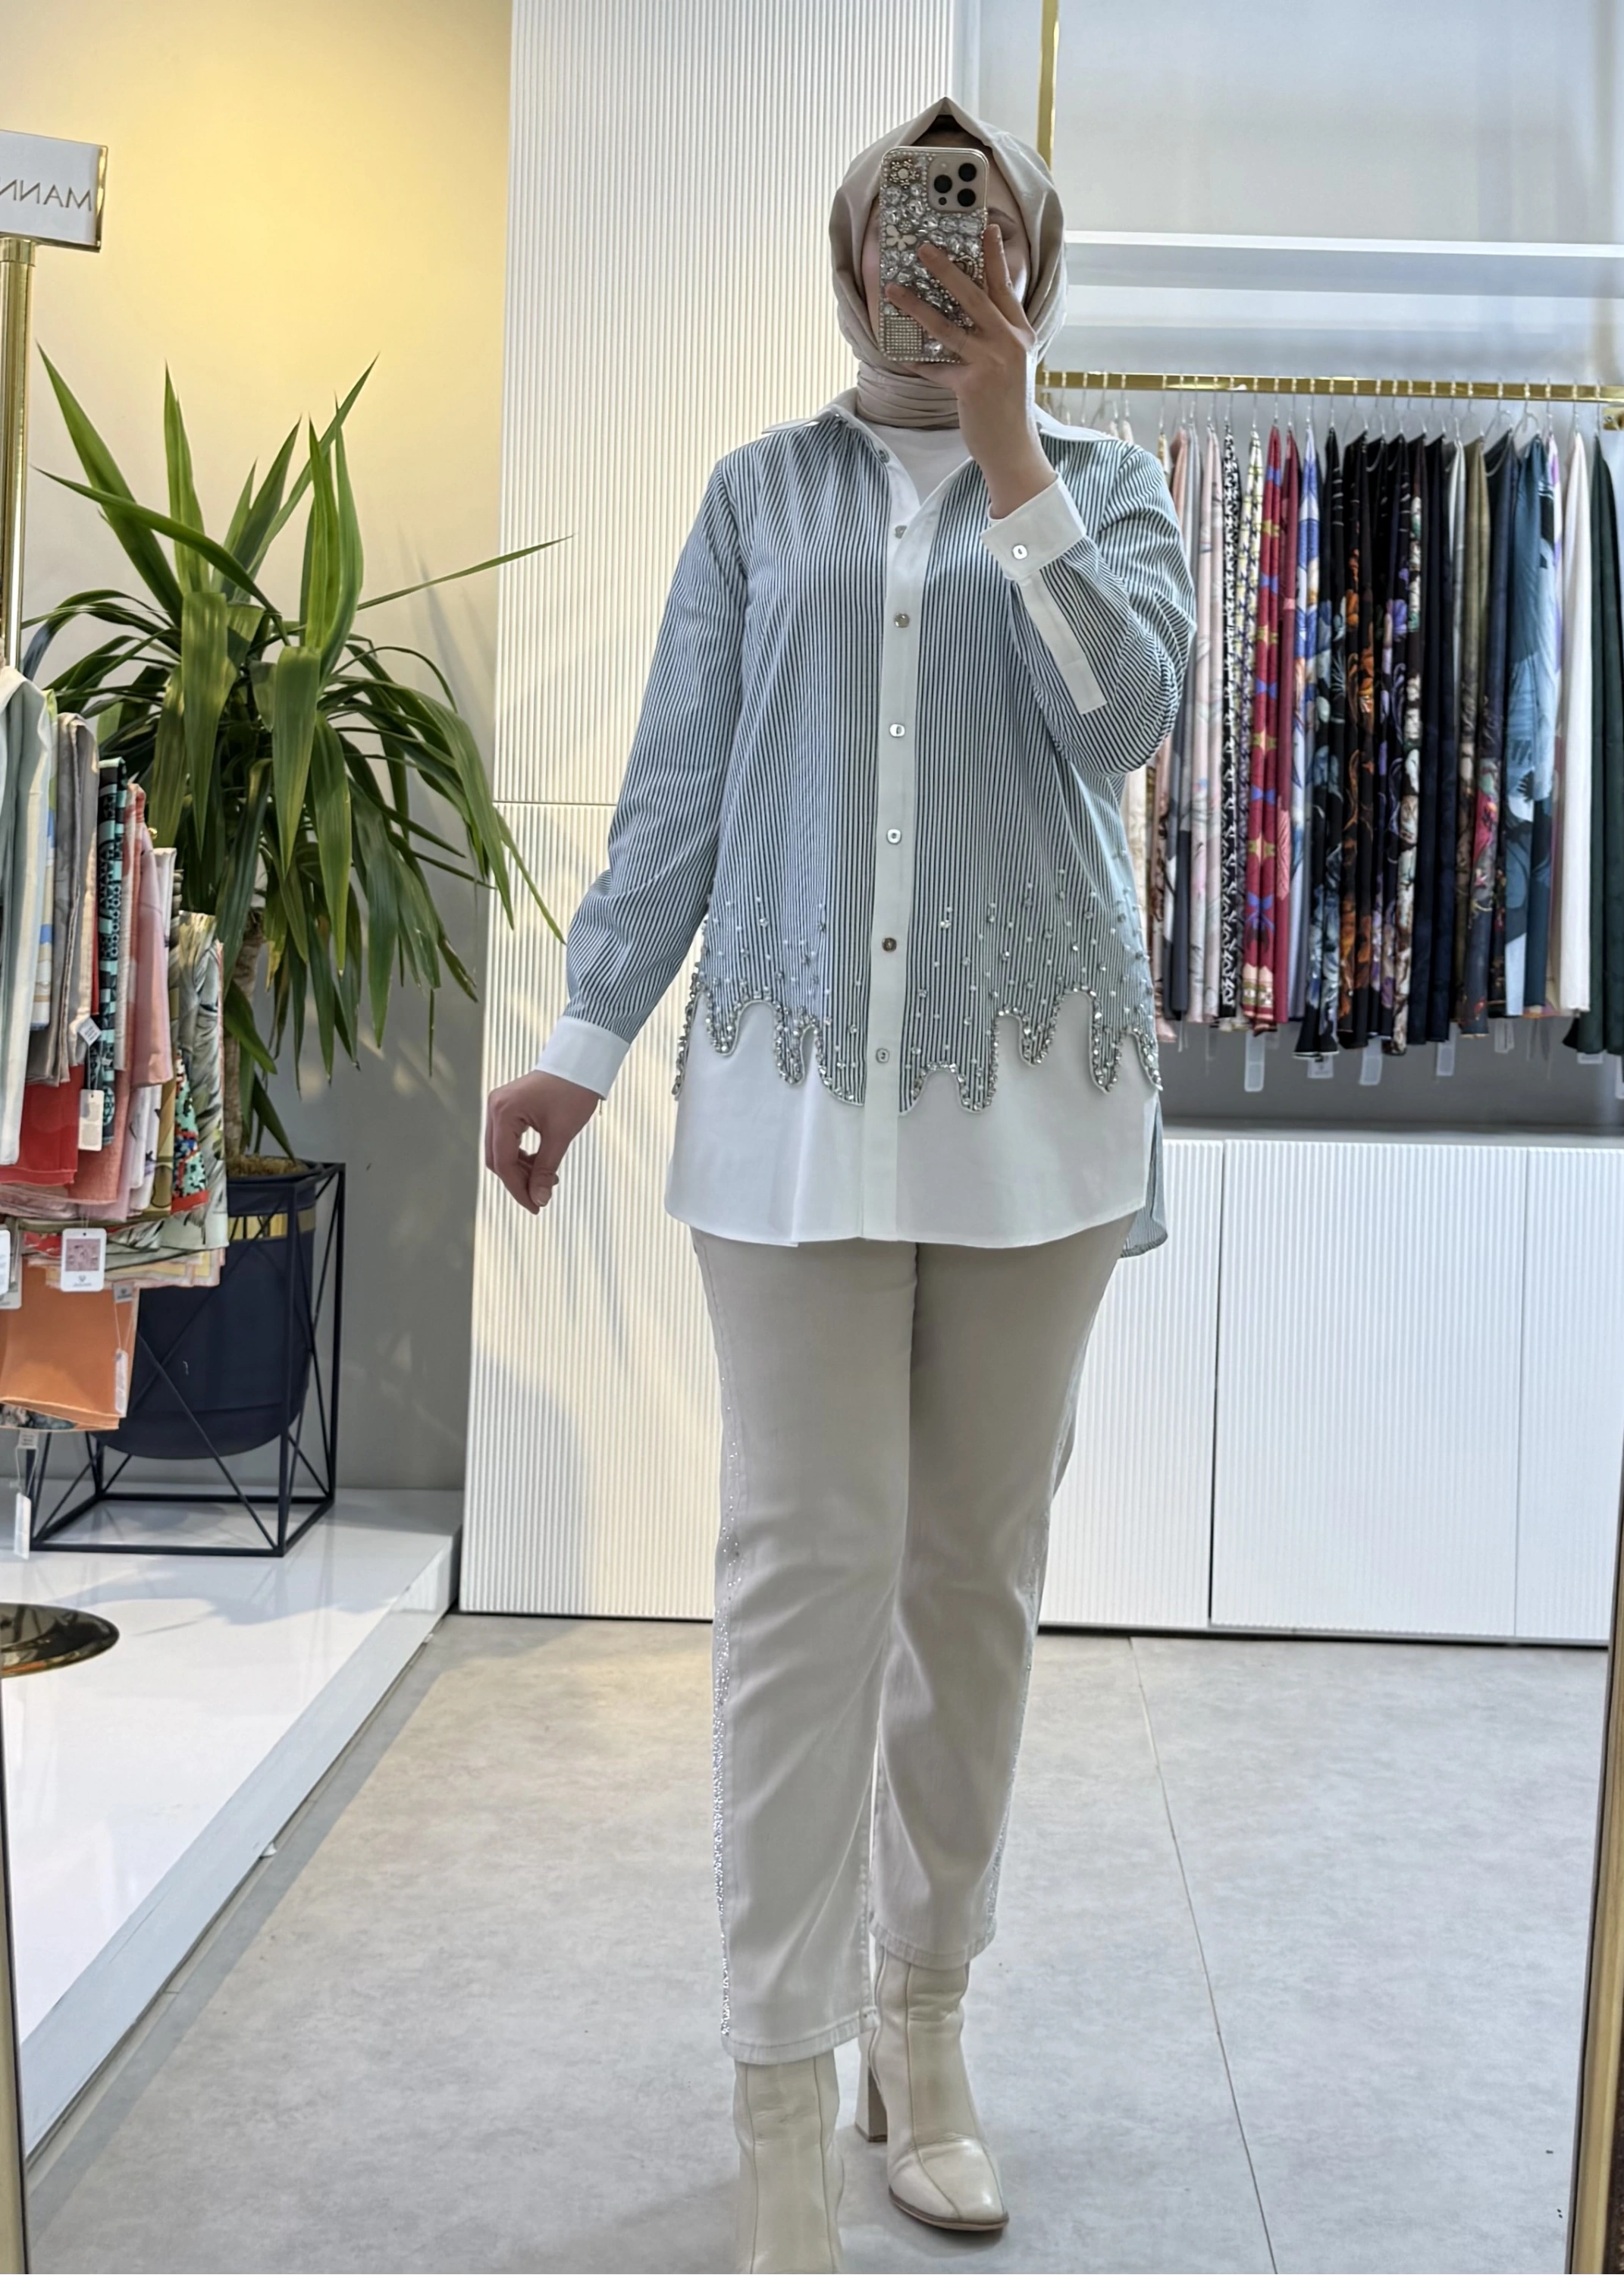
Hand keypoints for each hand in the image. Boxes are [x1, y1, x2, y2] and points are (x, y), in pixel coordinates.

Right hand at [484, 1069, 601, 1213]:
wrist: (580, 1063)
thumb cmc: (574, 1092)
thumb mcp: (561, 1134)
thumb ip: (547, 1168)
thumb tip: (539, 1199)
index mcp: (504, 1111)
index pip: (502, 1162)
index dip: (517, 1188)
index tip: (535, 1206)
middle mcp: (495, 1107)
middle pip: (497, 1158)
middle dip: (517, 1181)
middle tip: (540, 1198)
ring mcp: (499, 1106)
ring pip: (501, 1151)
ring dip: (521, 1169)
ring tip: (548, 1180)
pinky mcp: (507, 1107)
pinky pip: (507, 1140)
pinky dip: (521, 1156)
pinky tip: (541, 1164)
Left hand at [882, 225, 1054, 517]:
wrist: (1014, 448)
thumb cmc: (1007, 407)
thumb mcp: (1011, 365)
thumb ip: (995, 337)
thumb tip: (966, 314)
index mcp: (1019, 333)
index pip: (1003, 286)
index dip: (994, 256)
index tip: (985, 228)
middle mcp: (1008, 342)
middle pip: (974, 295)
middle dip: (947, 268)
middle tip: (925, 248)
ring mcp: (991, 362)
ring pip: (948, 326)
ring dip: (917, 305)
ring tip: (894, 289)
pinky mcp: (972, 385)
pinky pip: (935, 367)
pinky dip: (915, 361)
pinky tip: (897, 352)